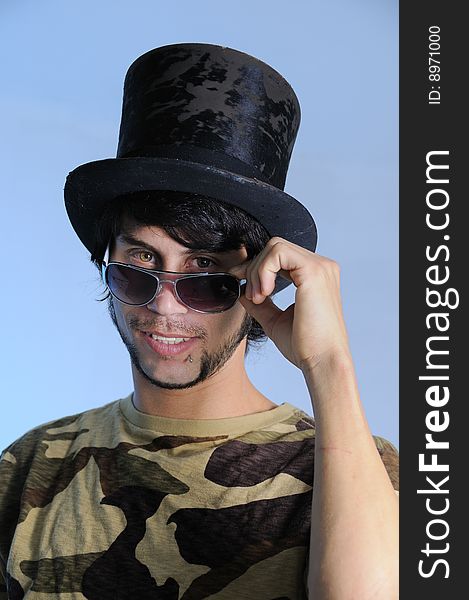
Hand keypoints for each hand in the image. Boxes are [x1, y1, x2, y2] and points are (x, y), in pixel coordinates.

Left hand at [230, 237, 351, 371]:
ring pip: (275, 246)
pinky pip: (278, 252)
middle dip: (254, 269)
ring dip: (258, 271)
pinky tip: (264, 293)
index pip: (280, 256)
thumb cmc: (305, 346)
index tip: (238, 279)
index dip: (256, 265)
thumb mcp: (275, 319)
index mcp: (316, 276)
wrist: (322, 362)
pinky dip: (263, 270)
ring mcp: (320, 267)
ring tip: (258, 298)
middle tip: (252, 297)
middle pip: (275, 247)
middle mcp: (321, 267)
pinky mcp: (314, 271)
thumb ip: (261, 303)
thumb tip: (242, 291)